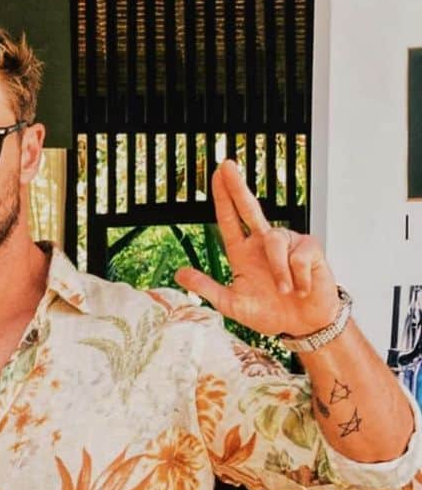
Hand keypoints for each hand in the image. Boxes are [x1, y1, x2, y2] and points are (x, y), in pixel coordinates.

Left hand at [175, 159, 341, 338]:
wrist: (304, 325)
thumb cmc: (271, 313)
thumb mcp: (233, 305)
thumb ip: (207, 289)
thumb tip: (179, 274)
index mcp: (243, 254)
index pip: (230, 220)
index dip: (223, 198)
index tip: (217, 175)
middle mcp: (264, 243)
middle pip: (250, 208)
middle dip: (237, 187)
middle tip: (226, 165)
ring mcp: (288, 243)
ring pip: (276, 242)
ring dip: (280, 273)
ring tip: (285, 291)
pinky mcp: (310, 248)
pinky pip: (298, 257)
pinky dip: (299, 278)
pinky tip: (302, 287)